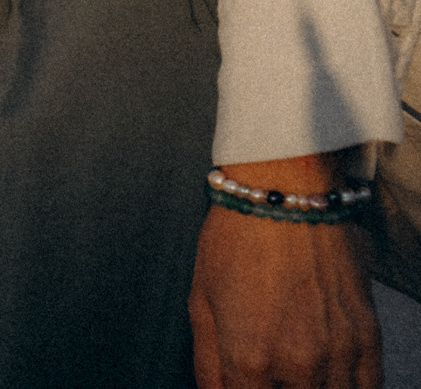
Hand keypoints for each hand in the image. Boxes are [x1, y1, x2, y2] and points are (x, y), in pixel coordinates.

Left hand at [189, 156, 381, 387]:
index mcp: (249, 359)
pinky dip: (349, 387)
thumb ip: (208, 362)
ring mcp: (338, 354)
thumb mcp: (200, 302)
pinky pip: (368, 387)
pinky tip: (330, 377)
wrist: (286, 198)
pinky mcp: (367, 338)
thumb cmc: (237, 241)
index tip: (240, 383)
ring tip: (294, 374)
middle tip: (266, 372)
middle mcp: (298, 365)